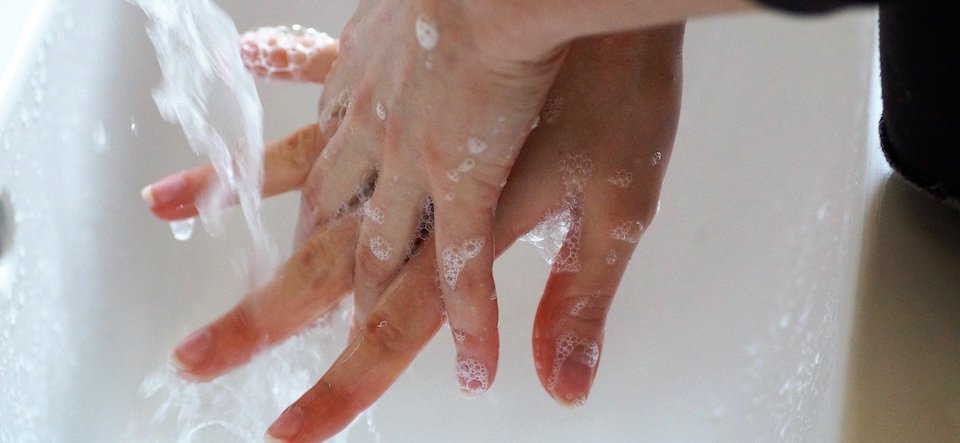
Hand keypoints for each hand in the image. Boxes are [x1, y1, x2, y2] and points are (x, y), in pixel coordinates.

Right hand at [144, 25, 683, 441]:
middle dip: (258, 319)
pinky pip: (319, 69)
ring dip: (233, 199)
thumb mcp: (619, 201)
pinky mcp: (386, 50)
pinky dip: (284, 68)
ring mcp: (382, 104)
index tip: (292, 431)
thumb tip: (562, 387)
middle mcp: (401, 168)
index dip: (348, 383)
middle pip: (320, 262)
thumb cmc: (611, 78)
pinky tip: (249, 56)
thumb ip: (578, 296)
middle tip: (193, 358)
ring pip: (301, 172)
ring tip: (166, 210)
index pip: (398, 321)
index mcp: (461, 212)